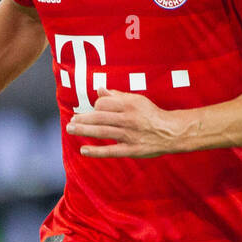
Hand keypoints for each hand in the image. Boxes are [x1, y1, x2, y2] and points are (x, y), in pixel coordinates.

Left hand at [65, 88, 187, 157]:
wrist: (171, 132)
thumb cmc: (152, 114)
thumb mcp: (137, 100)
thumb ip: (117, 96)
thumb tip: (99, 89)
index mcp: (129, 105)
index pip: (104, 104)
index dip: (94, 107)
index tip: (92, 112)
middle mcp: (128, 119)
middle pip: (100, 117)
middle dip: (83, 119)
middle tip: (70, 121)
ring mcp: (129, 135)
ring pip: (102, 132)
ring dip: (84, 130)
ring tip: (70, 129)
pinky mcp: (132, 150)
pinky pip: (111, 151)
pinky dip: (96, 151)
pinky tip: (83, 150)